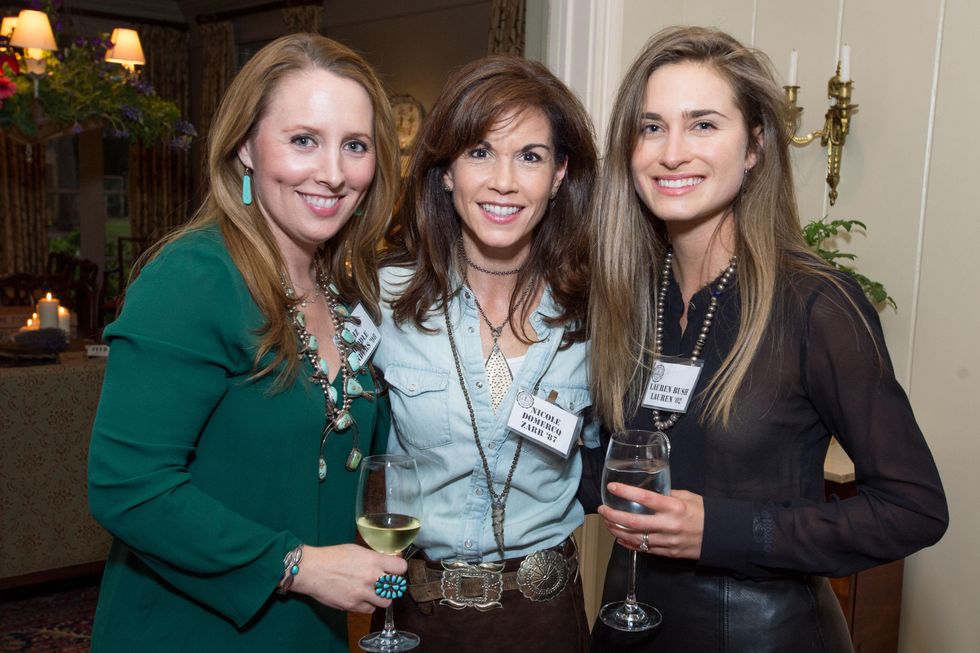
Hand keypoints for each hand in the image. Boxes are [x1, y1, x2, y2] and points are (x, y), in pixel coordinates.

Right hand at [289, 543, 408, 612]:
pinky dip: (368, 605)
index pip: (401, 568)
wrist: (312, 570)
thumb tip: (391, 559)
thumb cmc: (332, 556)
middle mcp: (371, 577)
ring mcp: (362, 593)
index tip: (395, 570)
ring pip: (386, 602)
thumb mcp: (357, 550)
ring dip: (382, 597)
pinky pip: (370, 609)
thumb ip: (375, 557)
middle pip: (396, 587)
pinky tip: (361, 597)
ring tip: (373, 591)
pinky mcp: (353, 606)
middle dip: (392, 585)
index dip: (399, 569)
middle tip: (385, 582)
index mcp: (373, 560)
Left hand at [598, 483, 704, 559]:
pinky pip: (644, 549)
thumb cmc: (705, 513)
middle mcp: (669, 525)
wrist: (721, 537)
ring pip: (635, 538)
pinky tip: (620, 538)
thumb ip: (667, 495)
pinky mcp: (668, 553)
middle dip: (614, 516)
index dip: (626, 492)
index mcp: (674, 507)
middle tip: (602, 509)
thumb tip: (649, 491)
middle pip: (634, 522)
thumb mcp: (688, 497)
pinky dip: (629, 544)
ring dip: (617, 531)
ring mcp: (668, 542)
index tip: (612, 487)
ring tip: (607, 523)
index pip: (645, 498)